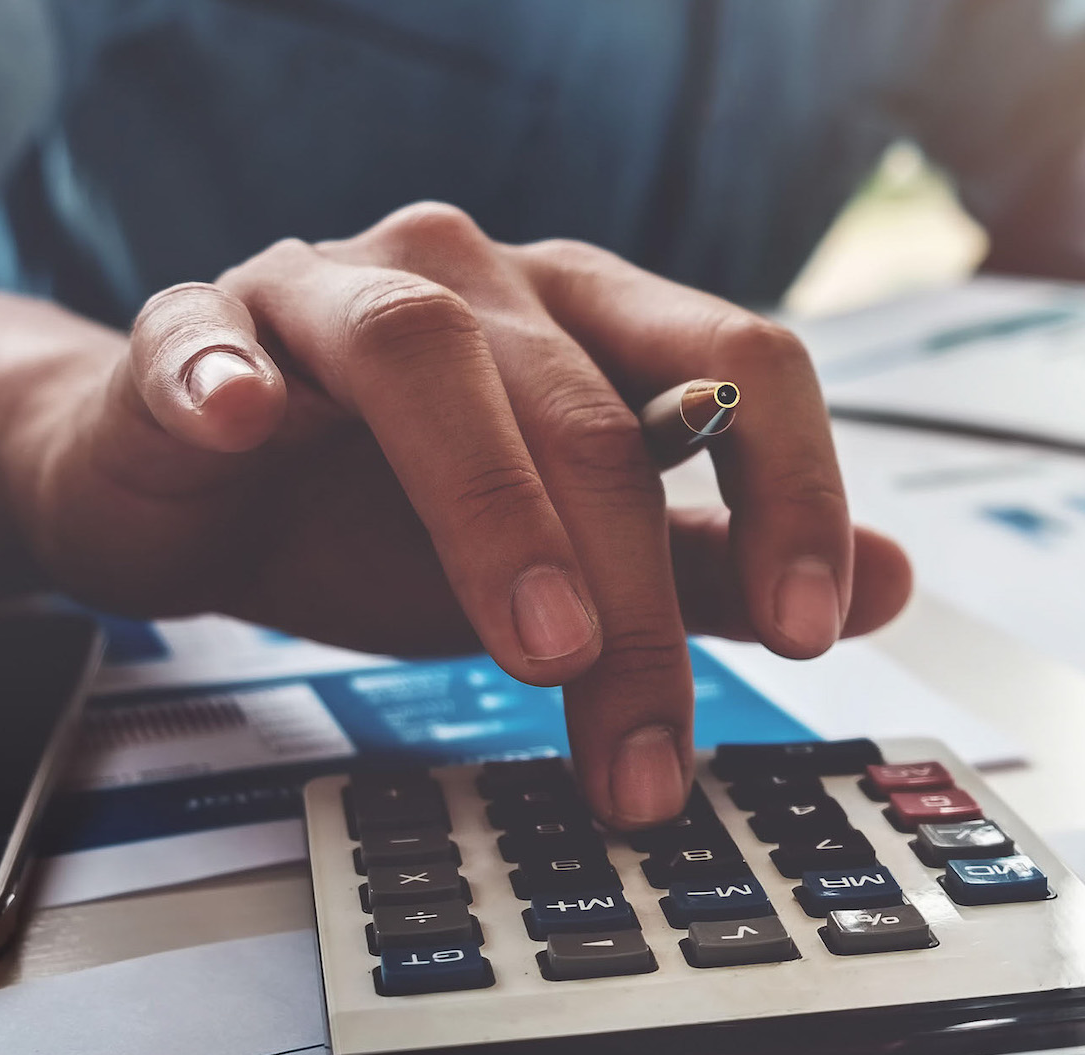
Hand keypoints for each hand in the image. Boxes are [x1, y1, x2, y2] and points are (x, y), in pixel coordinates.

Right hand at [3, 203, 911, 826]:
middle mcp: (476, 280)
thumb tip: (895, 584)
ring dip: (490, 501)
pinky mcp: (194, 330)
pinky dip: (227, 372)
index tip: (815, 630)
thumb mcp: (572, 558)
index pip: (738, 364)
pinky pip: (207, 336)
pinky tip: (245, 421)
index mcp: (588, 316)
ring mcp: (328, 292)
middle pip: (587, 407)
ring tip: (537, 642)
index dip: (793, 489)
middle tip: (646, 743)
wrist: (190, 493)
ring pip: (423, 354)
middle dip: (634, 596)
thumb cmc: (386, 513)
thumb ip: (717, 567)